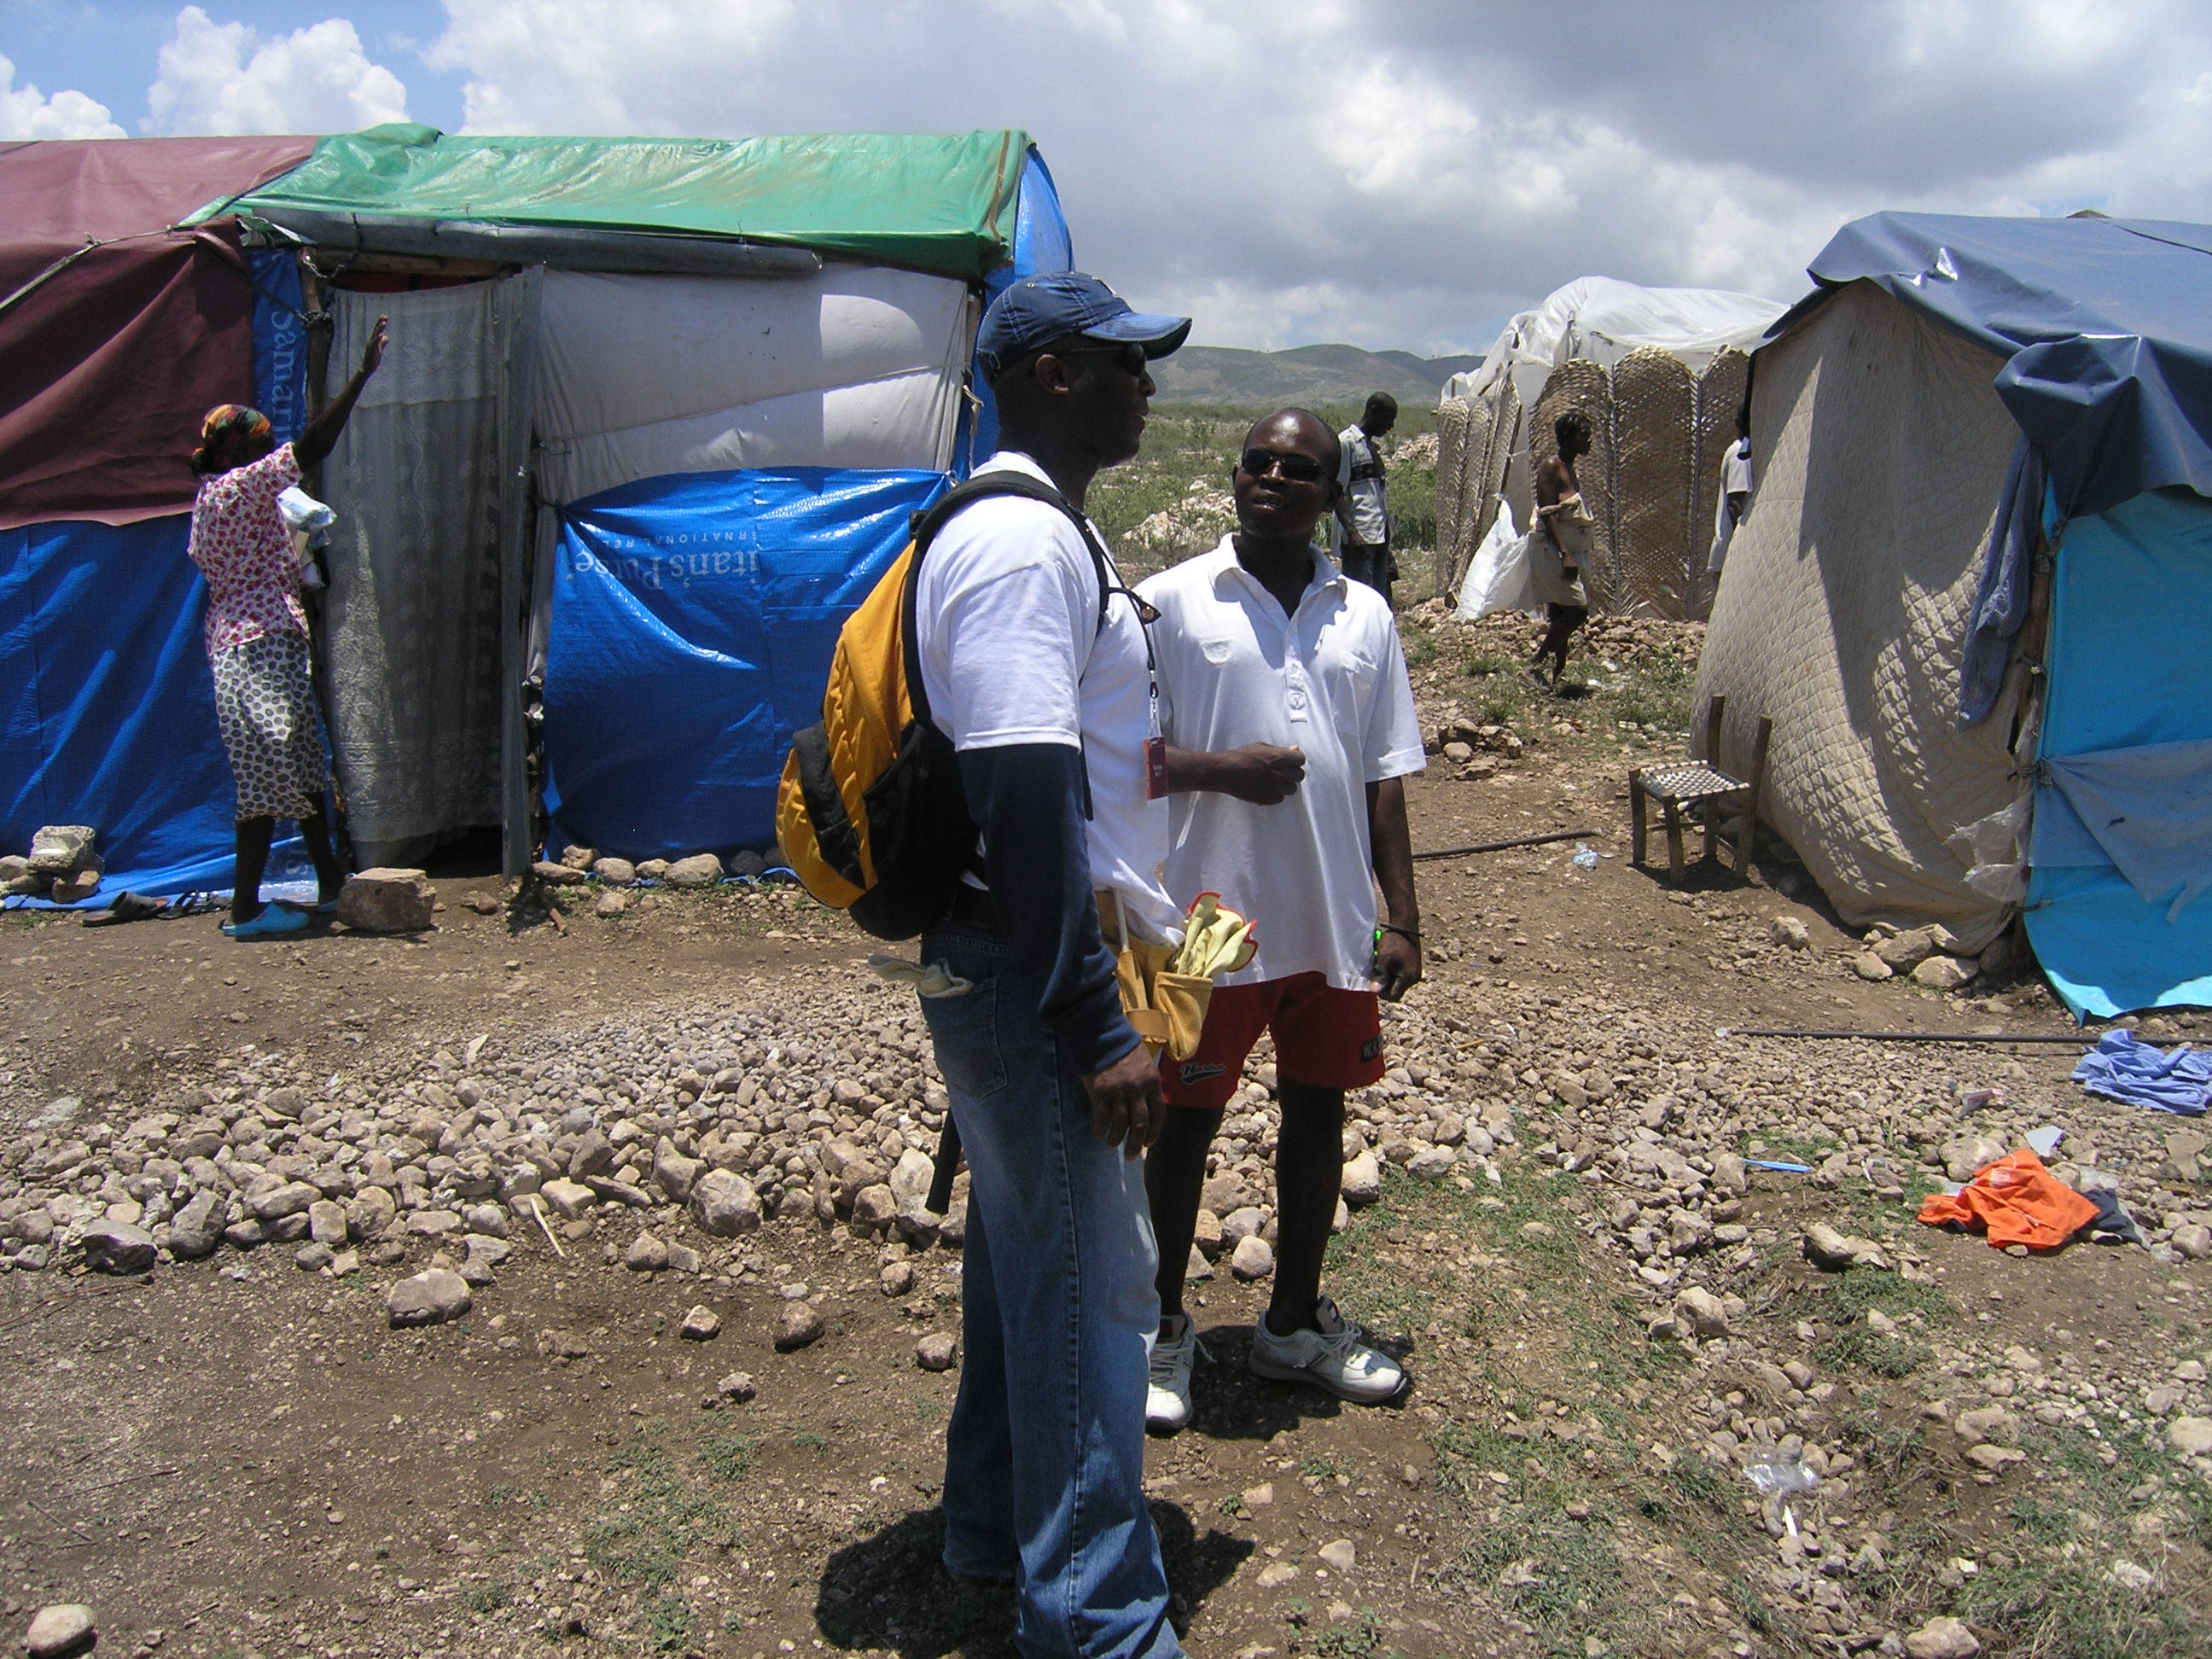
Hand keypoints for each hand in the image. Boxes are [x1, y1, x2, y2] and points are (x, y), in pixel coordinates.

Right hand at [360, 316, 388, 376]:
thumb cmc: (372, 359)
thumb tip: (386, 337)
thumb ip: (382, 343)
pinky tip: (382, 334)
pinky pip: (375, 343)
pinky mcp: (372, 350)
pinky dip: (378, 338)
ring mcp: (371, 345)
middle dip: (380, 322)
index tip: (385, 316)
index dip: (381, 323)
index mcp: (373, 340)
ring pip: (375, 334)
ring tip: (384, 322)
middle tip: (385, 316)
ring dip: (380, 328)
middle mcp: (371, 341)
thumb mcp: (379, 349)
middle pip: (376, 330)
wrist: (367, 368)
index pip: (377, 330)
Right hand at [1083, 1043, 1164, 1158]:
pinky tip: (1098, 1134)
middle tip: (1131, 1156)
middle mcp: (1137, 1090)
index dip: (1154, 1132)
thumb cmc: (1124, 1046)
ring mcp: (1118, 1092)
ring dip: (1116, 1138)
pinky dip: (1100, 1129)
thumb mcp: (1144, 1062)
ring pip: (1120, 1125)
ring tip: (1112, 1145)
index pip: (1158, 1114)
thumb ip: (1147, 1082)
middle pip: (1140, 1125)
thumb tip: (1146, 1102)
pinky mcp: (1099, 1092)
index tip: (1148, 1142)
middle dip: (1135, 1144)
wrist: (1102, 1033)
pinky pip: (1101, 1117)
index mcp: (1152, 1083)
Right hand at [1220, 744, 1303, 804]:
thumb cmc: (1241, 756)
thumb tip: (1295, 750)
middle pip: (1299, 775)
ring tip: (1275, 781)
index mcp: (1279, 757)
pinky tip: (1267, 788)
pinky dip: (1277, 794)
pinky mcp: (1267, 799)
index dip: (1295, 760)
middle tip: (1283, 771)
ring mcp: (1274, 788)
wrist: (1225, 772)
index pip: (1301, 759)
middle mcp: (1279, 773)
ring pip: (1292, 789)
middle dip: (1293, 773)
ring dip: (1286, 785)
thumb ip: (1281, 750)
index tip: (1290, 761)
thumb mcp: (1261, 747)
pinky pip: (1281, 798)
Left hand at [1375, 928, 1421, 1002]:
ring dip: (1389, 977)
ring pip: (1398, 982)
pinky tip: (1389, 961)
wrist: (1406, 925)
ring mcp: (1416, 972)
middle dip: (1385, 984)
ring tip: (1383, 964)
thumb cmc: (1394, 941)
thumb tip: (1375, 992)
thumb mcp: (1384, 959)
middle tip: (1378, 971)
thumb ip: (1380, 977)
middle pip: (1397, 990)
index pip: (1393, 997)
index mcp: (1408, 978)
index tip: (1375, 981)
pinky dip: (1393, 971)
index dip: (1382, 992)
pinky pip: (1402, 975)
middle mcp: (1414, 978)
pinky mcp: (1414, 966)